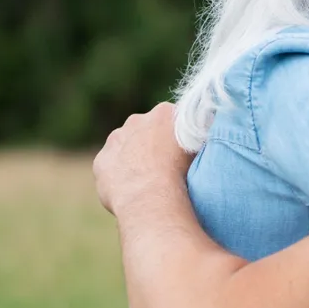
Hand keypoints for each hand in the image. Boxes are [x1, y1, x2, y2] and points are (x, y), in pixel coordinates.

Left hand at [93, 102, 193, 216]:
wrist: (151, 195)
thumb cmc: (182, 171)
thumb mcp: (202, 145)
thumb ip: (201, 132)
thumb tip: (207, 125)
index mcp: (164, 112)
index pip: (172, 118)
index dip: (176, 133)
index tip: (181, 149)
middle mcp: (137, 119)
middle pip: (146, 128)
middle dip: (152, 141)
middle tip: (164, 164)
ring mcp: (116, 139)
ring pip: (126, 144)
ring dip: (133, 155)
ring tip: (147, 177)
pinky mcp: (101, 160)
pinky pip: (111, 165)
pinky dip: (119, 173)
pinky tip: (131, 186)